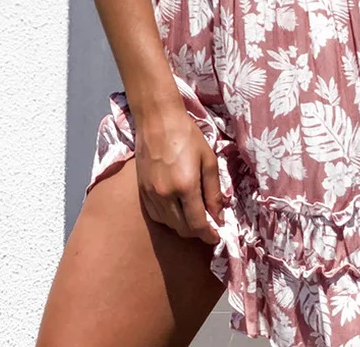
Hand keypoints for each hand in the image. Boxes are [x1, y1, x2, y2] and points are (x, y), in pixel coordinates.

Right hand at [134, 105, 224, 244]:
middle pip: (183, 228)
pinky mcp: (141, 191)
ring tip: (194, 216)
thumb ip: (214, 191)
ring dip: (183, 226)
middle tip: (209, 225)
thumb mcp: (208, 160)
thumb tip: (218, 216)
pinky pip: (156, 215)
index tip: (217, 237)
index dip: (209, 235)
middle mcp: (165, 195)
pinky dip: (169, 218)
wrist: (158, 121)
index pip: (197, 223)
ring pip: (169, 224)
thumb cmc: (188, 136)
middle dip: (198, 232)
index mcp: (185, 186)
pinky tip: (177, 209)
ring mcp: (151, 194)